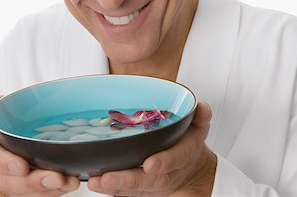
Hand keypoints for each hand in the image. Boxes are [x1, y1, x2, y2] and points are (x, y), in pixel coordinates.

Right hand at [0, 94, 79, 195]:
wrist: (25, 124)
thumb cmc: (12, 113)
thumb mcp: (1, 104)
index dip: (4, 163)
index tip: (22, 166)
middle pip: (9, 181)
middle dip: (32, 182)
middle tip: (55, 178)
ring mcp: (14, 177)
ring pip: (25, 191)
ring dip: (47, 189)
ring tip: (68, 182)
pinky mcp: (30, 183)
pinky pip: (40, 193)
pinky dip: (56, 190)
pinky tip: (70, 183)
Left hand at [87, 101, 216, 195]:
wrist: (191, 170)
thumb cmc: (188, 143)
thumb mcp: (199, 126)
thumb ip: (200, 116)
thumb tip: (201, 108)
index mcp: (184, 154)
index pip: (176, 158)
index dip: (164, 161)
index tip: (150, 165)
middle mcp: (168, 173)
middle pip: (149, 180)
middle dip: (128, 180)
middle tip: (107, 178)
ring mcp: (154, 184)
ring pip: (134, 189)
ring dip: (114, 187)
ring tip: (95, 182)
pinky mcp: (141, 189)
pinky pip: (127, 192)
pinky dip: (111, 189)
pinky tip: (95, 183)